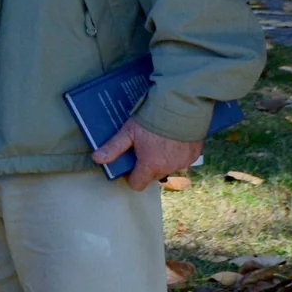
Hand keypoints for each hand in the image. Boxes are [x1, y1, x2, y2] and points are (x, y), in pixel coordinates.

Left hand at [90, 118, 204, 190]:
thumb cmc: (152, 119)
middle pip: (152, 176)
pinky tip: (173, 140)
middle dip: (146, 166)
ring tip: (159, 143)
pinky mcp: (195, 155)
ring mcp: (184, 162)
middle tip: (143, 149)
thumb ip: (113, 148)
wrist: (182, 106)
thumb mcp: (128, 132)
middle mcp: (168, 168)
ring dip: (163, 161)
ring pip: (168, 168)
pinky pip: (182, 160)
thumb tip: (97, 159)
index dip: (130, 177)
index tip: (129, 165)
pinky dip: (177, 154)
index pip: (137, 185)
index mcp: (150, 166)